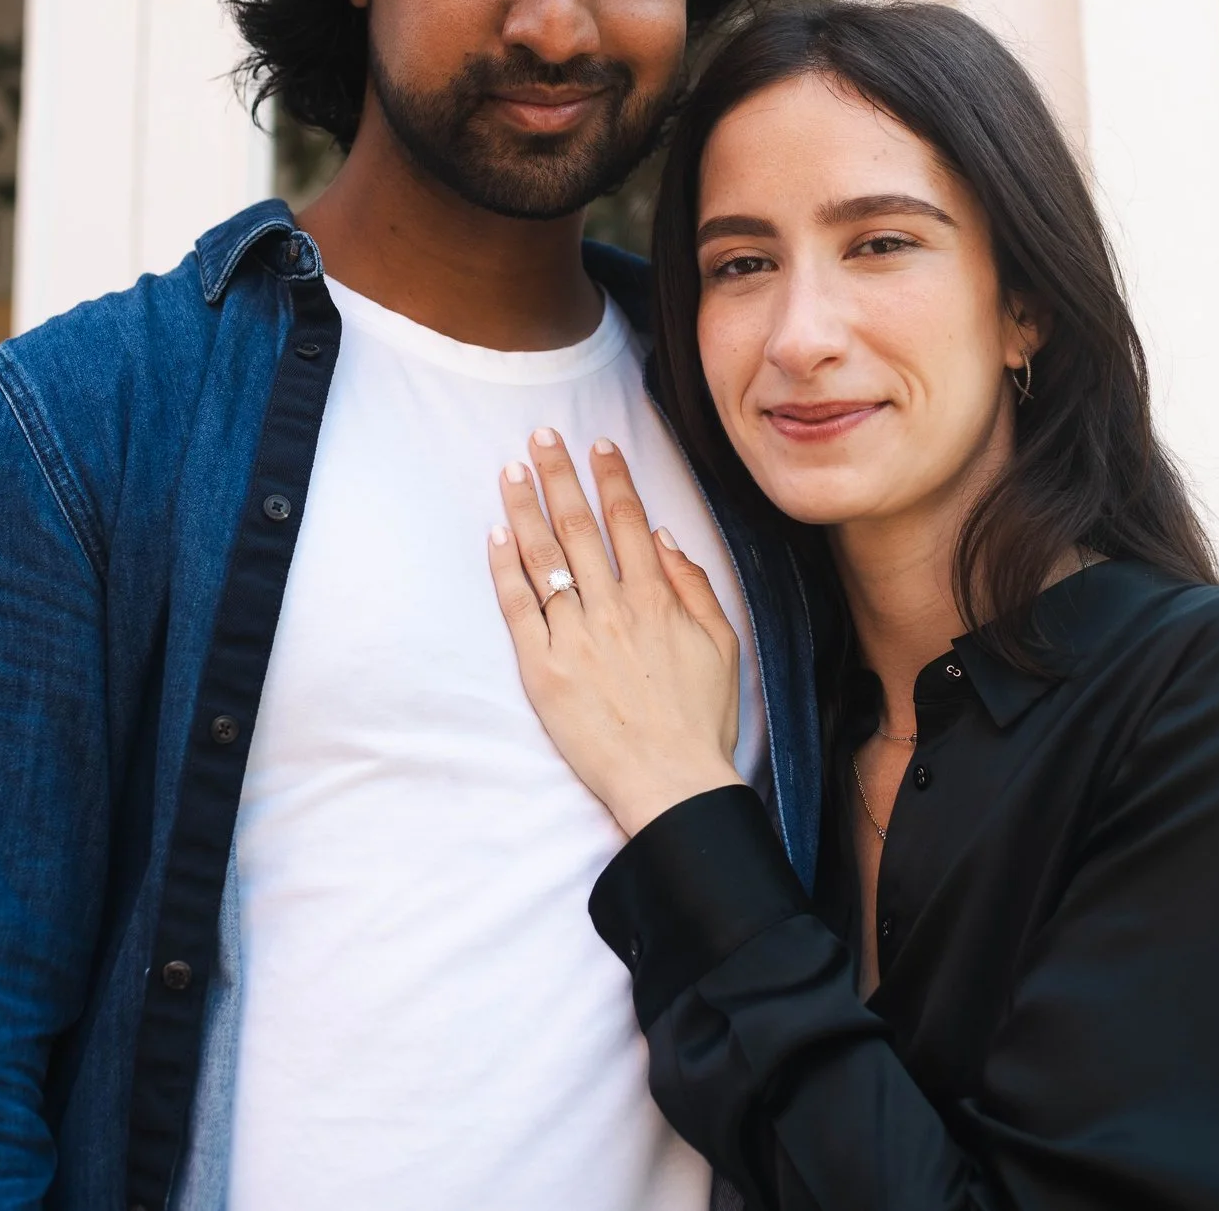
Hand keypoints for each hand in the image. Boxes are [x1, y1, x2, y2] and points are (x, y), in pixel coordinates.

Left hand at [487, 429, 746, 835]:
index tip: (598, 445)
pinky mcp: (542, 669)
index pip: (628, 520)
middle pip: (580, 525)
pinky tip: (495, 535)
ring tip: (511, 471)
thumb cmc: (700, 719)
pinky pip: (518, 607)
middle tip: (541, 436)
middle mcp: (613, 607)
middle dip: (559, 475)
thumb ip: (694, 585)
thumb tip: (663, 538)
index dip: (612, 478)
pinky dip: (505, 567)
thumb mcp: (723, 644)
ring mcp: (574, 636)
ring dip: (526, 508)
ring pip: (544, 557)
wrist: (670, 782)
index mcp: (657, 598)